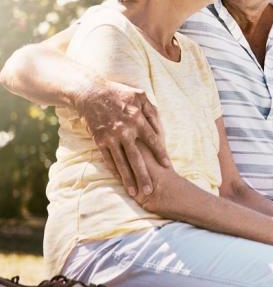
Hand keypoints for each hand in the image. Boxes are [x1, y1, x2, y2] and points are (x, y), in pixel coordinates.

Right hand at [75, 78, 170, 196]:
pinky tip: (121, 181)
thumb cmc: (119, 93)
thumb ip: (152, 111)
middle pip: (137, 158)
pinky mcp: (99, 141)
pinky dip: (115, 171)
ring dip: (128, 179)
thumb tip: (160, 128)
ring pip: (122, 163)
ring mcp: (110, 137)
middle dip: (144, 176)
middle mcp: (124, 130)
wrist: (90, 93)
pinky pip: (108, 159)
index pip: (153, 141)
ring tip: (135, 193)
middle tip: (150, 190)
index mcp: (137, 119)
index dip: (161, 154)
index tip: (168, 166)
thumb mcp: (140, 96)